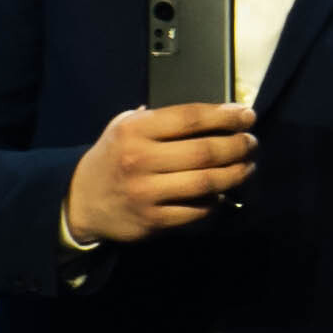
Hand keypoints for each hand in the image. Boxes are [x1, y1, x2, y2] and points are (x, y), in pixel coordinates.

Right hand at [69, 98, 255, 245]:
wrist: (81, 200)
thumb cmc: (112, 157)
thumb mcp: (124, 126)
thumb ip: (161, 117)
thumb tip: (216, 112)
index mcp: (135, 131)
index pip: (190, 118)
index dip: (224, 116)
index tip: (246, 115)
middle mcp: (141, 160)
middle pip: (204, 151)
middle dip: (237, 145)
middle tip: (251, 142)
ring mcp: (147, 193)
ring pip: (206, 182)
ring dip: (235, 173)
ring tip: (247, 165)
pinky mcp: (153, 220)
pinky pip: (197, 210)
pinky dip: (216, 201)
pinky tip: (224, 191)